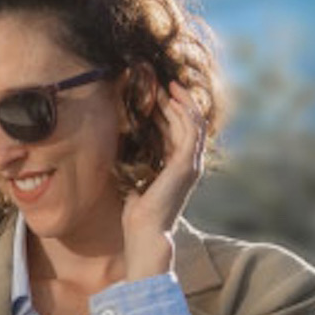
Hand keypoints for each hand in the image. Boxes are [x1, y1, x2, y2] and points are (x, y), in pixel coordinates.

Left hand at [120, 81, 206, 278]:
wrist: (144, 233)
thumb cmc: (137, 215)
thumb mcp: (134, 180)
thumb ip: (136, 164)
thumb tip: (121, 146)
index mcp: (178, 167)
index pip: (178, 132)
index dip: (168, 111)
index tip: (153, 94)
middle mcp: (189, 164)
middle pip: (188, 123)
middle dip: (175, 100)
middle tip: (160, 81)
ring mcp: (190, 164)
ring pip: (193, 122)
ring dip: (180, 101)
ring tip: (166, 85)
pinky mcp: (186, 165)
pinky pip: (190, 130)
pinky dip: (183, 112)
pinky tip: (171, 99)